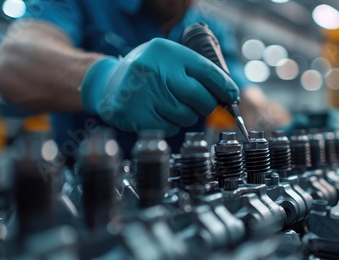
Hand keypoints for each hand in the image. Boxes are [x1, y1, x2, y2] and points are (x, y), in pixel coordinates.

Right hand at [80, 38, 238, 135]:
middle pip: (201, 98)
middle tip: (200, 104)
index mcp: (167, 52)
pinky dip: (170, 125)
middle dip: (206, 105)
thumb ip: (195, 72)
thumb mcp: (168, 59)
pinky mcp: (136, 116)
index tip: (231, 96)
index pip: (208, 72)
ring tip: (170, 105)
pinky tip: (157, 113)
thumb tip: (228, 94)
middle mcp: (155, 71)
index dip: (225, 87)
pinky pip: (170, 129)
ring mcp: (144, 95)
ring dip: (185, 115)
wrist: (107, 84)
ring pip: (187, 116)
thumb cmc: (146, 72)